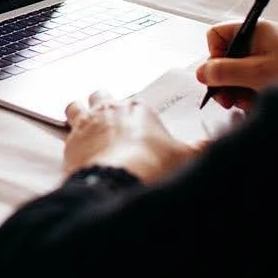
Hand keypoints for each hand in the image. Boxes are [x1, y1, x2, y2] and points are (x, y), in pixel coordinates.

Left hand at [62, 91, 198, 182]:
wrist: (120, 180)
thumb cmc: (153, 164)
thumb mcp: (186, 156)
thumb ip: (200, 148)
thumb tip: (212, 145)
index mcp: (138, 109)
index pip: (134, 104)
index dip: (134, 117)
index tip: (138, 130)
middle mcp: (109, 110)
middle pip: (100, 97)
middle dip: (102, 106)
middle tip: (108, 122)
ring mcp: (87, 124)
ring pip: (75, 106)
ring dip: (79, 114)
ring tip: (85, 128)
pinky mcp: (70, 141)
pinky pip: (64, 131)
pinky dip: (69, 138)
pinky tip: (74, 150)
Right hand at [194, 19, 277, 107]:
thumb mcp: (256, 73)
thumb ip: (225, 72)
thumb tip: (202, 73)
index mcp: (253, 31)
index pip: (216, 35)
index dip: (213, 55)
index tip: (219, 74)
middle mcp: (257, 41)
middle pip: (224, 58)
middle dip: (225, 80)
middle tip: (229, 98)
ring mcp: (264, 57)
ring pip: (236, 74)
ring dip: (237, 91)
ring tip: (247, 102)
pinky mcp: (271, 73)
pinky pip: (249, 82)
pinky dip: (249, 94)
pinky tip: (257, 103)